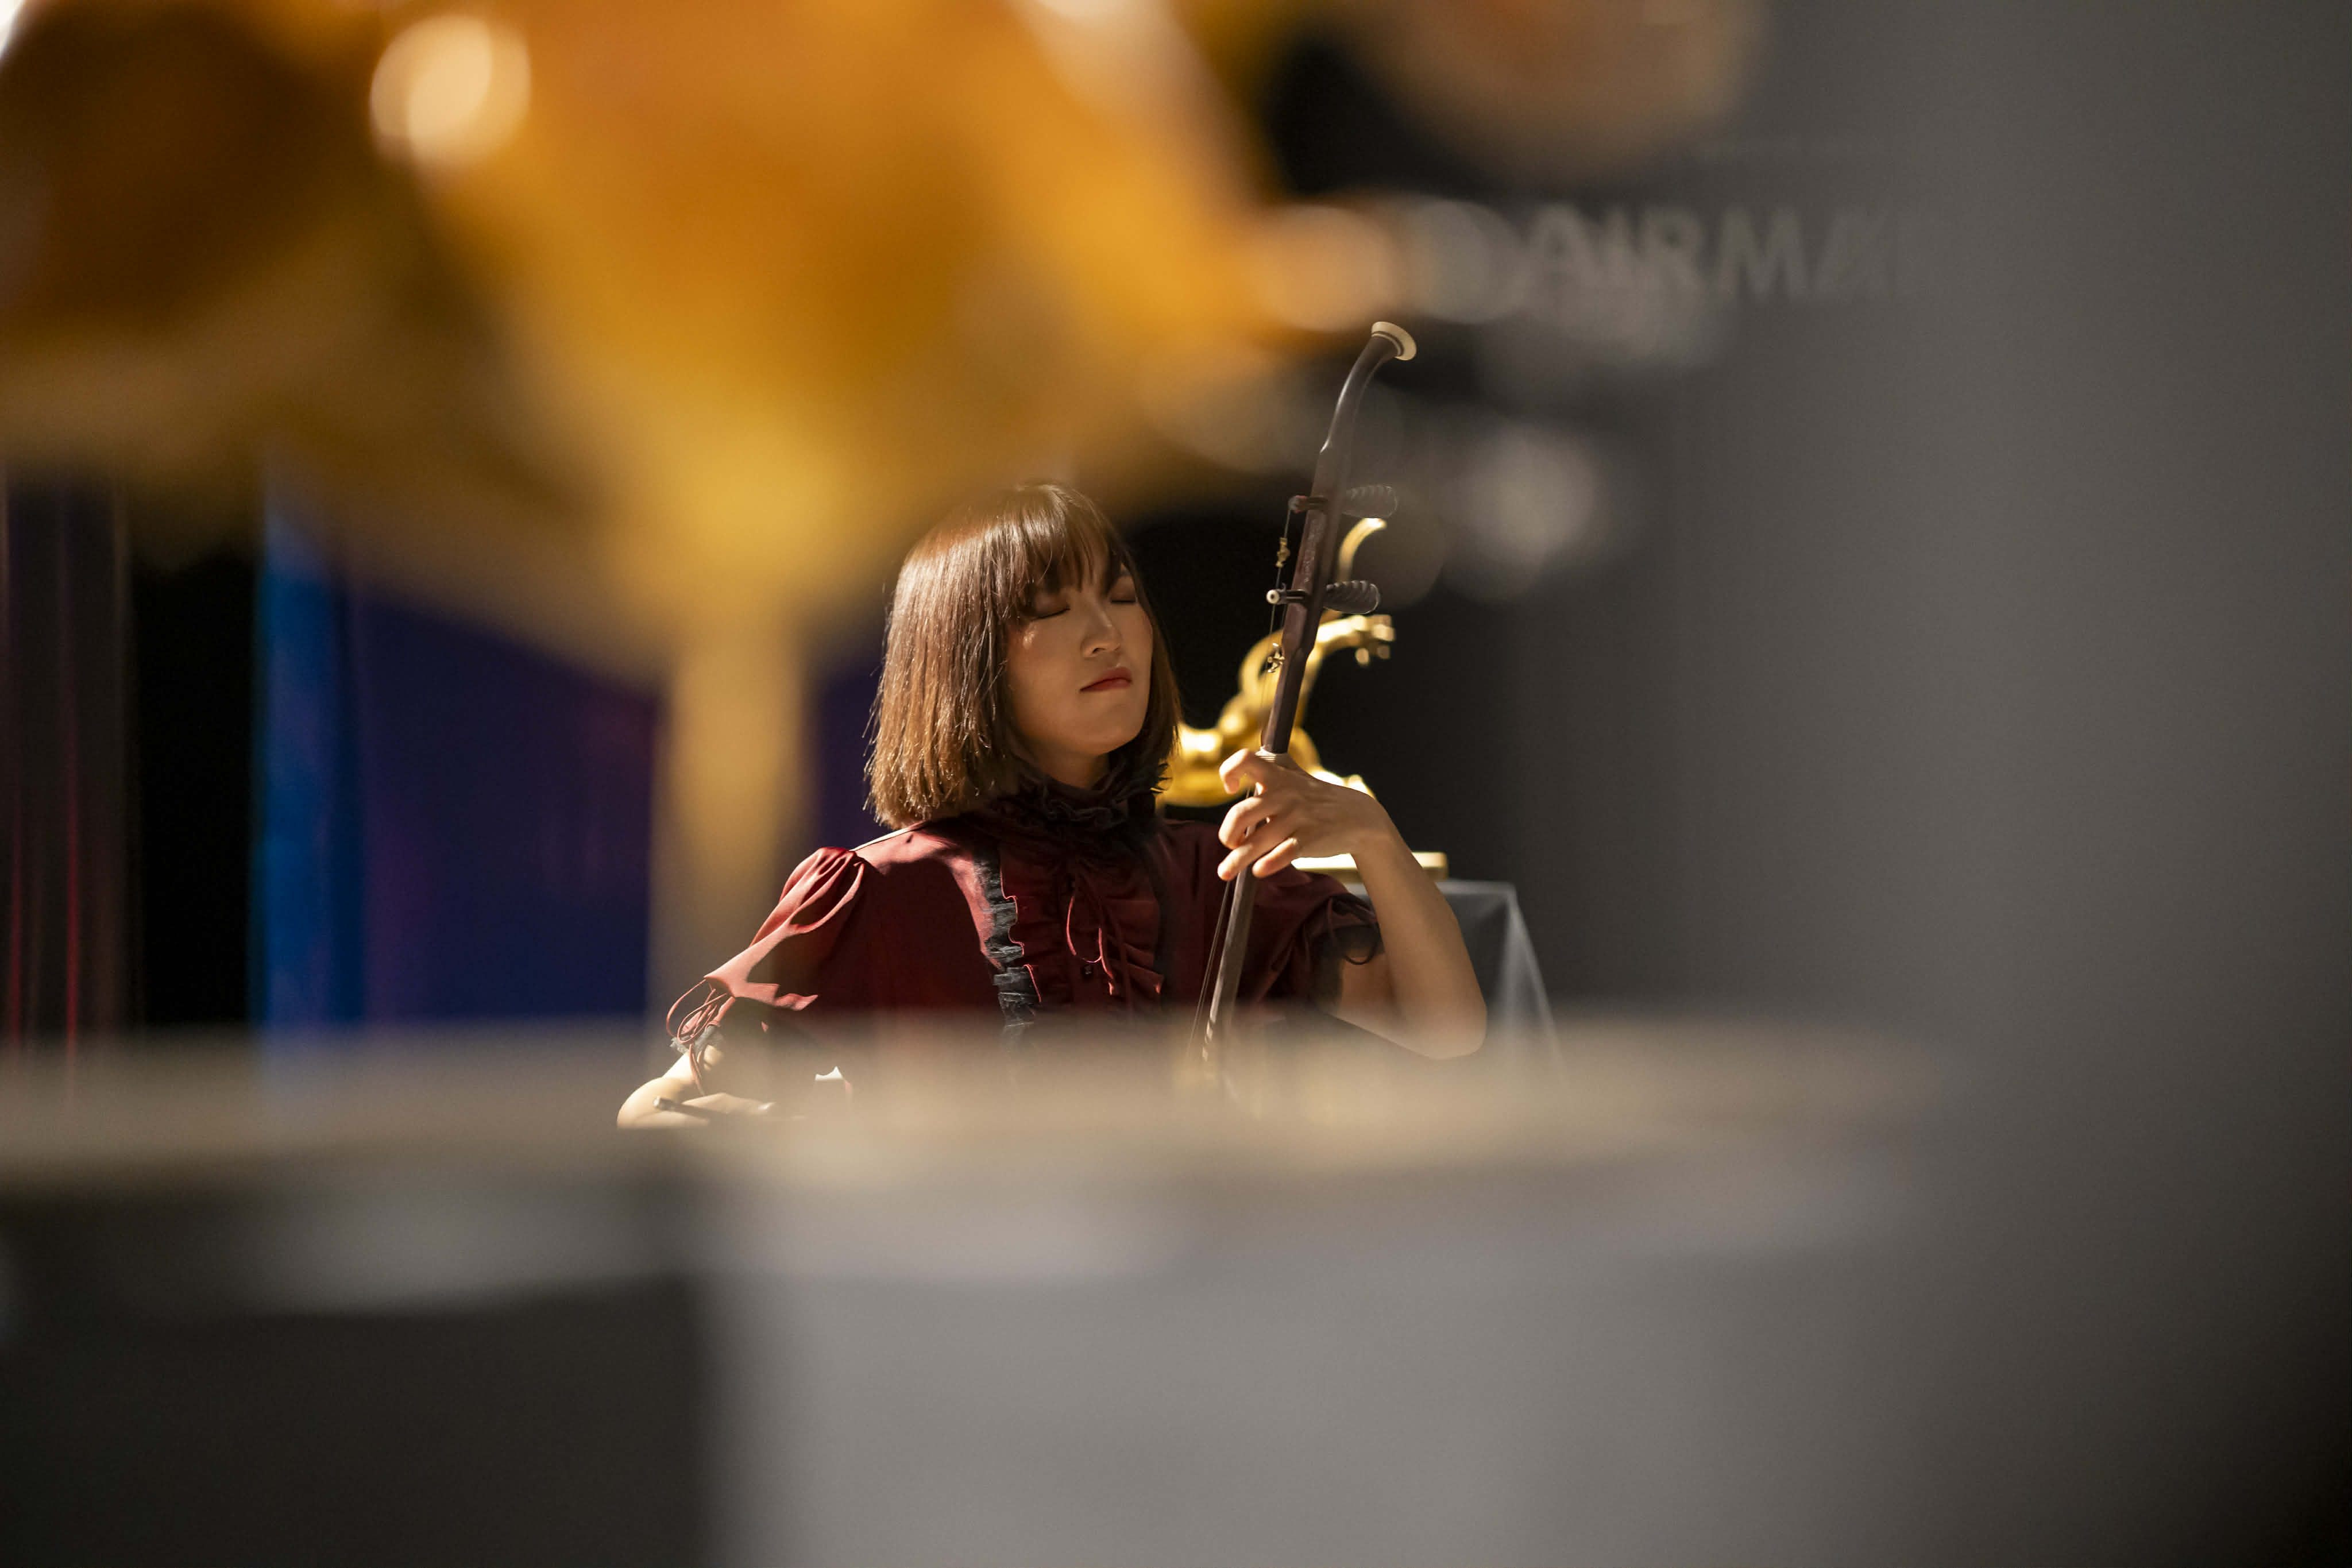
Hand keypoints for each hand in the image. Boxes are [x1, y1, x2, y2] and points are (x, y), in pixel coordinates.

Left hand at [1215, 749, 1399, 880]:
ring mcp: (1297, 817)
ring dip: (1236, 860)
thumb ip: (1269, 767)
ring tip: (1224, 872)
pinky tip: (1258, 871)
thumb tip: (1240, 763)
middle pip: (1240, 813)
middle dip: (1227, 834)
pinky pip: (1283, 854)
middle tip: (1230, 843)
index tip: (1231, 788)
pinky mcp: (1309, 839)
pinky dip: (1268, 864)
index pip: (1245, 760)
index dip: (1229, 771)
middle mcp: (1284, 794)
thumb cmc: (1317, 797)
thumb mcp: (1295, 774)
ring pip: (1257, 841)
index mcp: (1278, 775)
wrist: (1358, 816)